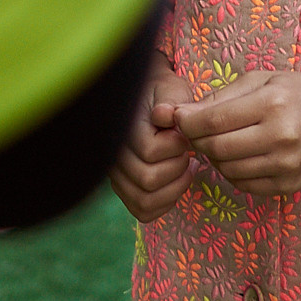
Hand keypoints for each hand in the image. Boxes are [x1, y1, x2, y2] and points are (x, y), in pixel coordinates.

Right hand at [107, 56, 198, 222]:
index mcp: (124, 128)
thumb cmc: (164, 95)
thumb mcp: (170, 88)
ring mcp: (116, 175)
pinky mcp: (124, 189)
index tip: (184, 135)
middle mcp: (114, 155)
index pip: (150, 151)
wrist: (149, 101)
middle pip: (148, 180)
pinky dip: (164, 204)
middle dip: (177, 168)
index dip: (175, 146)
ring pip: (144, 200)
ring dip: (174, 189)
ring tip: (184, 169)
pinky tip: (175, 184)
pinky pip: (143, 211)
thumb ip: (169, 100)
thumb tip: (164, 114)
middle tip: (186, 154)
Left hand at [174, 71, 300, 196]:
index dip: (187, 122)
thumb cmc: (299, 94)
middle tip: (196, 131)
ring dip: (214, 157)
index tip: (179, 118)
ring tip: (222, 140)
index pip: (214, 121)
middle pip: (217, 148)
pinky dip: (232, 171)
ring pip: (227, 169)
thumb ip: (222, 96)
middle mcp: (281, 137)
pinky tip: (240, 155)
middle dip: (197, 141)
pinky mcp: (287, 185)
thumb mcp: (263, 80)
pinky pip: (243, 184)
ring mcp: (286, 165)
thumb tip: (181, 114)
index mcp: (274, 104)